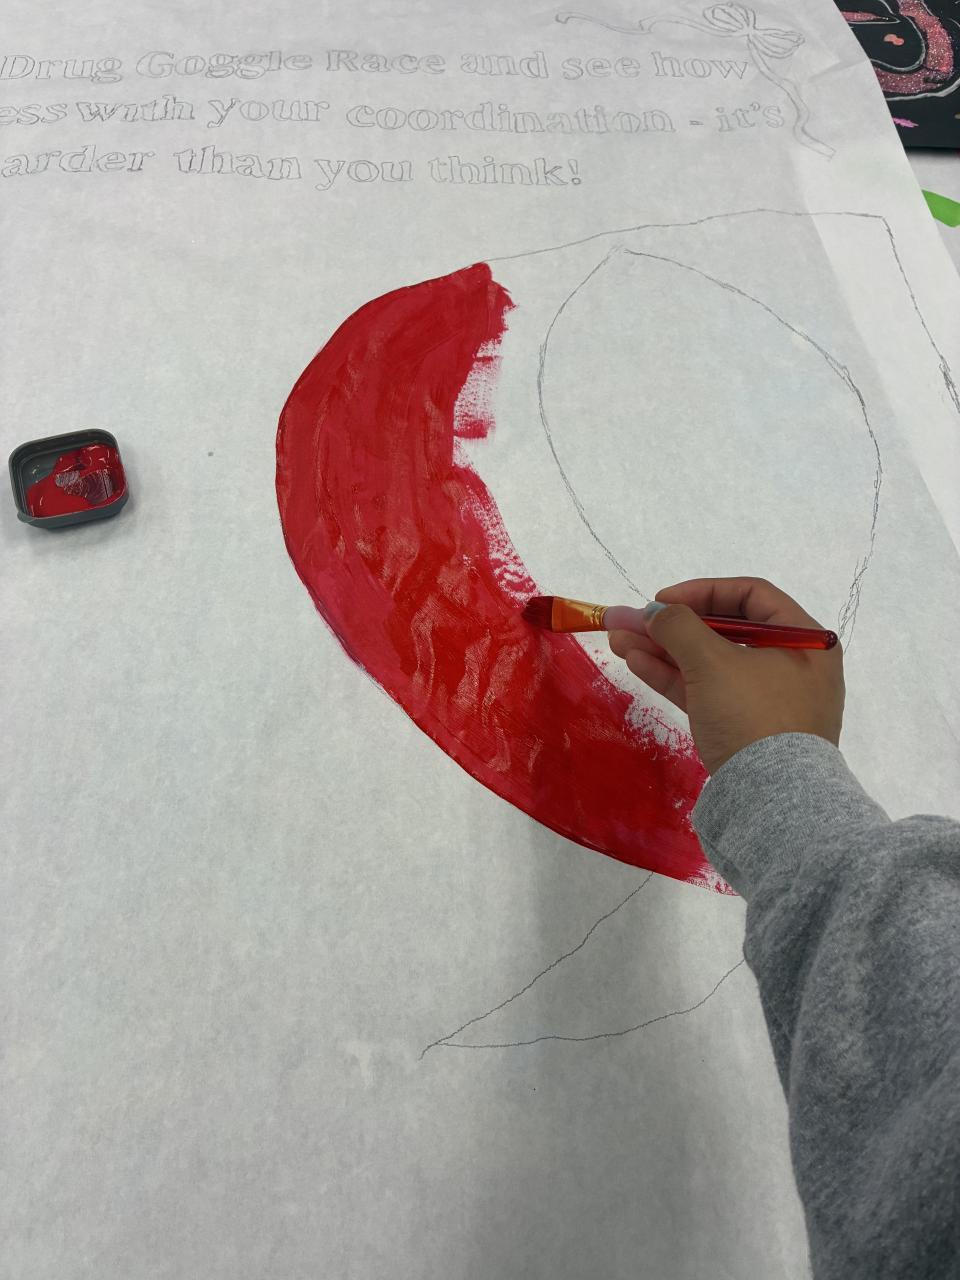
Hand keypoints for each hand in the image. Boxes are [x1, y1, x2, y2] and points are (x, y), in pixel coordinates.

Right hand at [608, 577, 844, 774]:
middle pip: (724, 630)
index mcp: (803, 639)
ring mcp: (767, 699)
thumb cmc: (753, 716)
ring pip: (709, 662)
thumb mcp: (713, 663)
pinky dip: (674, 676)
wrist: (772, 801)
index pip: (751, 595)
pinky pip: (708, 691)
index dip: (702, 591)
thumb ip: (679, 627)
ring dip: (663, 649)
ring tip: (617, 639)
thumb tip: (653, 611)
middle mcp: (791, 665)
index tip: (661, 600)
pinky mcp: (746, 728)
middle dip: (671, 625)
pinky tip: (637, 662)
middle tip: (628, 620)